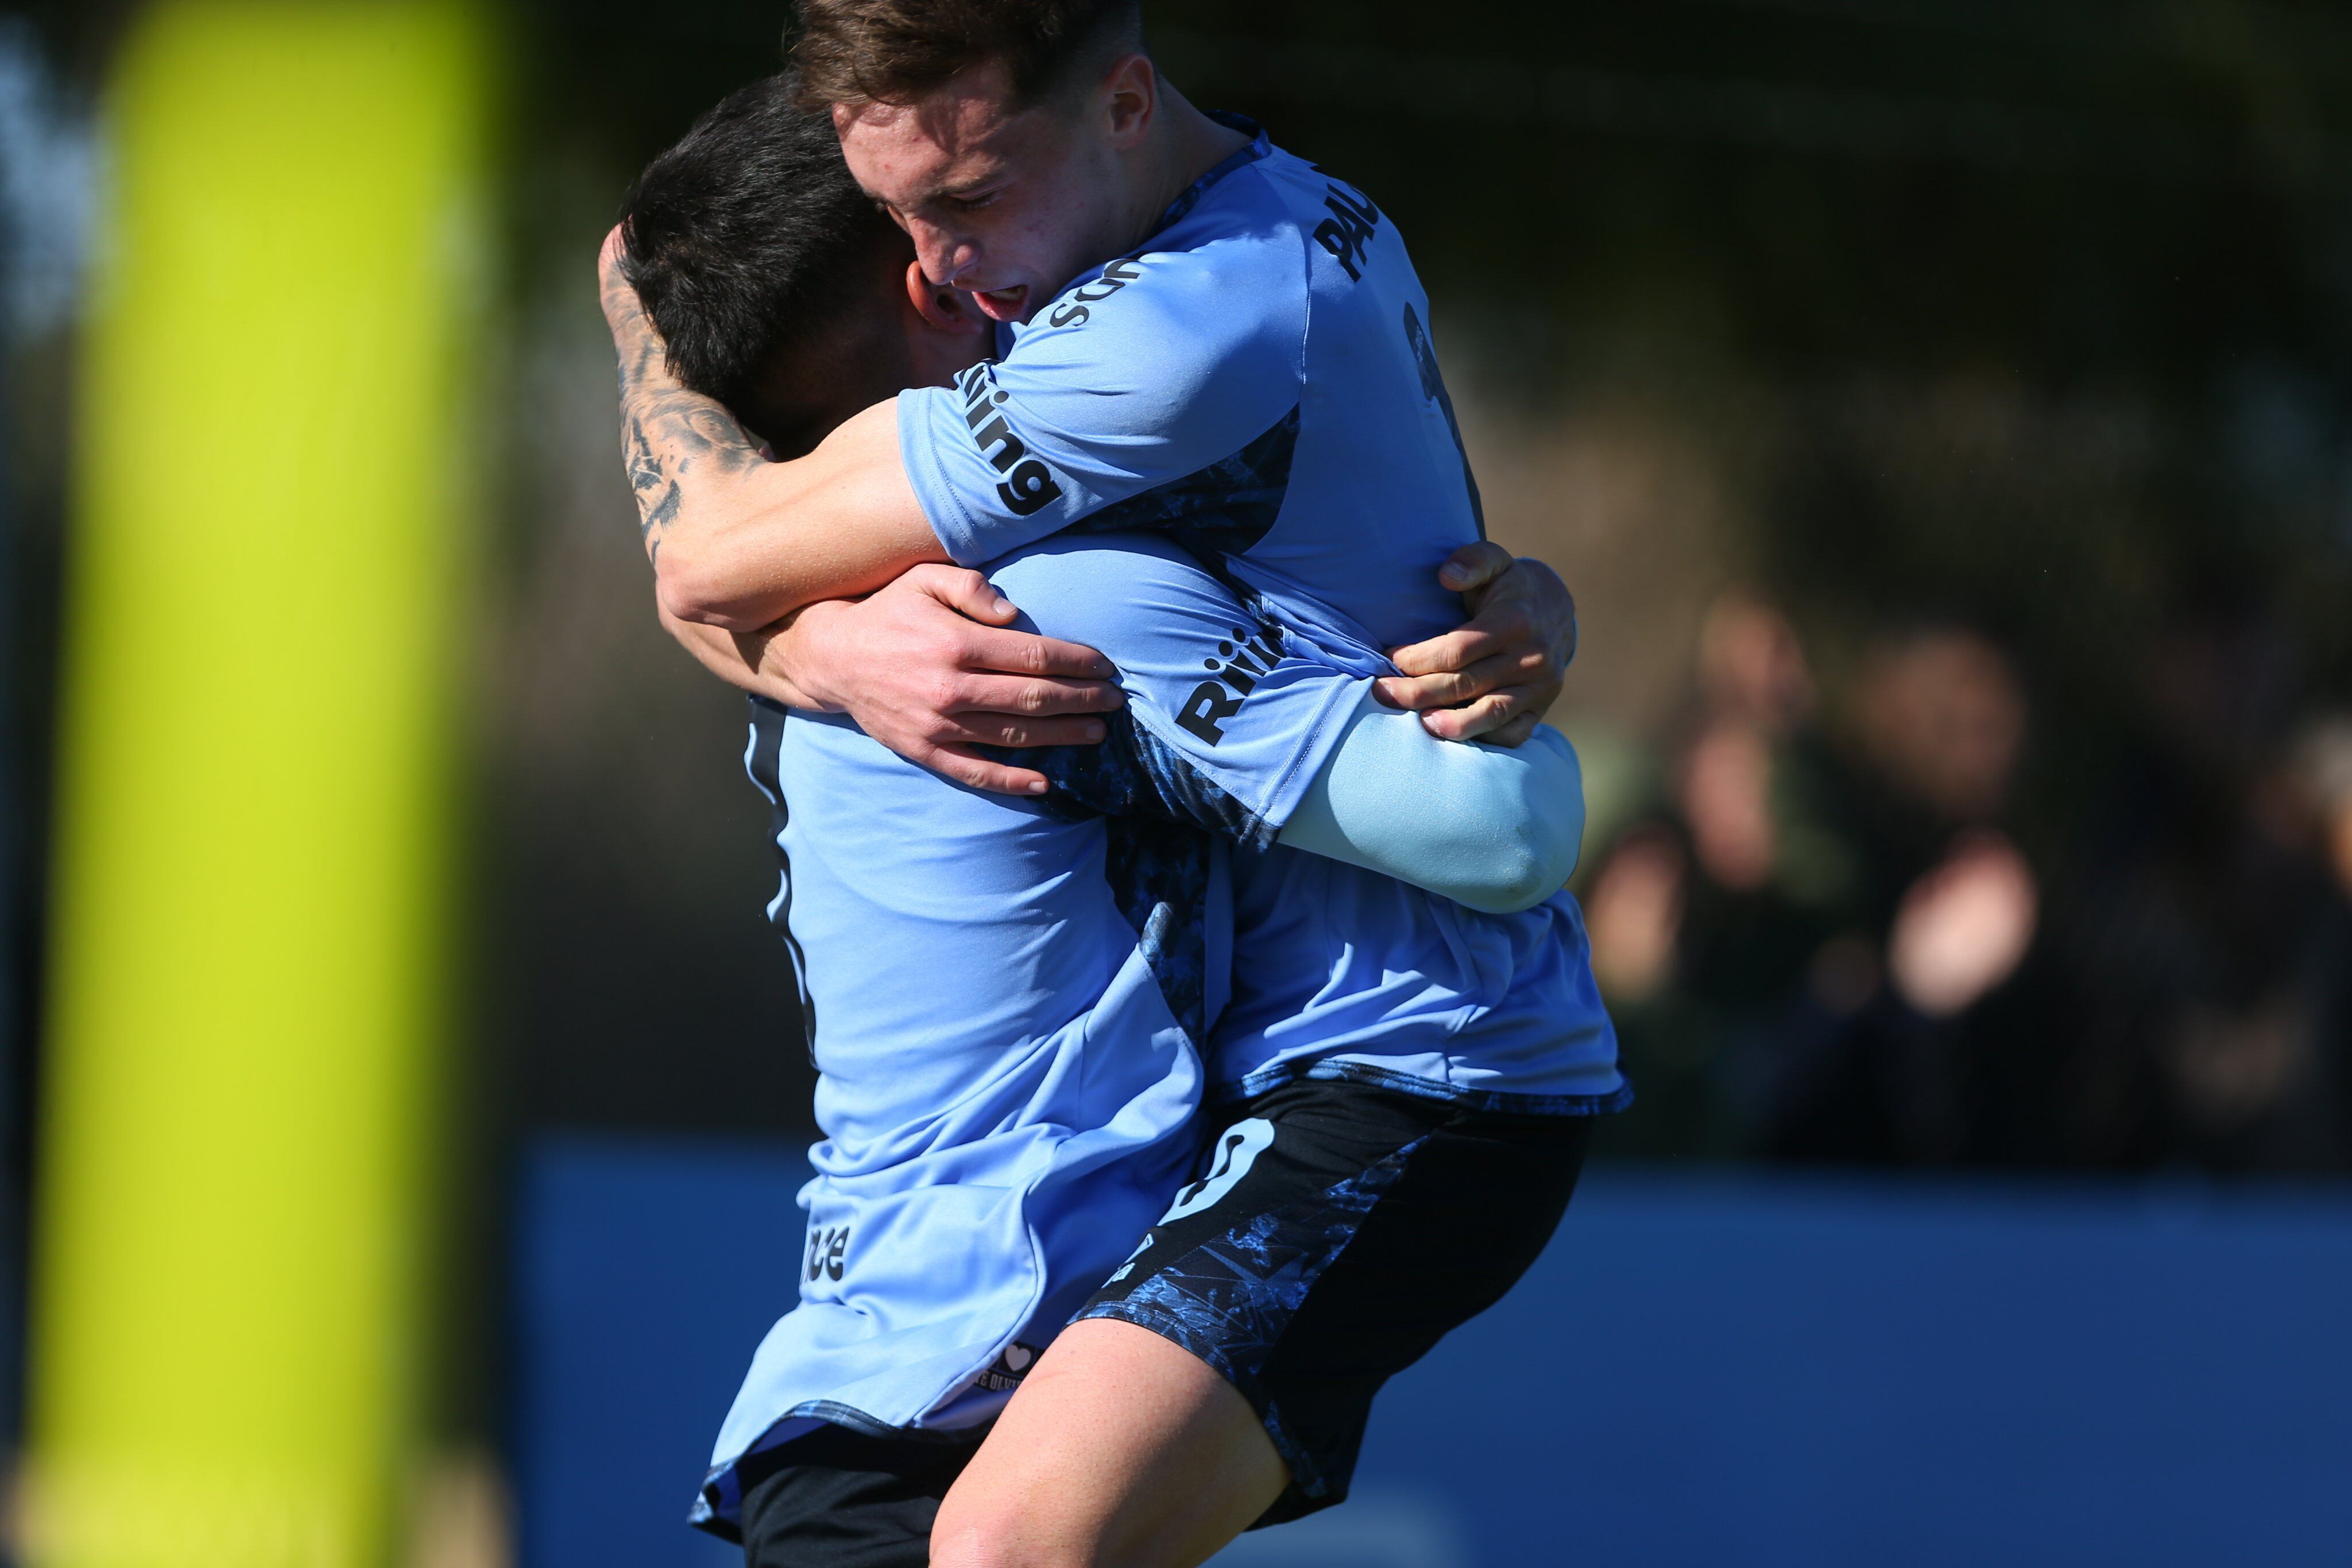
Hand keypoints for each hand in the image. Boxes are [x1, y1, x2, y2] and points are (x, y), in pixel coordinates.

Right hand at [773, 564, 1124, 794]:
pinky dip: (1011, 782)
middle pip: (1035, 698)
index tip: (1106, 665)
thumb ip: (972, 587)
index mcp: (958, 645)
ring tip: (1097, 732)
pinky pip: (975, 773)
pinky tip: (1044, 784)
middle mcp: (952, 689)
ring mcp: (939, 726)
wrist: (832, 658)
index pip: (1036, 656)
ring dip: (1063, 736)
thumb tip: (1014, 613)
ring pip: (1015, 735)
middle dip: (1083, 699)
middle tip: (1115, 700)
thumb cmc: (888, 612)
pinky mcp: (925, 751)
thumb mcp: (925, 579)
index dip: (1078, 662)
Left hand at [1373, 542, 1576, 744]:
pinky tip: (1449, 733)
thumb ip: (1471, 561)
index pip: (1457, 650)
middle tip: (1381, 693)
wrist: (1556, 611)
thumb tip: (1446, 576)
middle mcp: (1531, 658)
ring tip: (1417, 723)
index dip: (1418, 659)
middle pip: (1464, 684)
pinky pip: (1510, 734)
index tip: (1391, 658)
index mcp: (1515, 621)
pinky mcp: (1540, 709)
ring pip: (1488, 714)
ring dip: (1449, 724)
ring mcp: (1539, 688)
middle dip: (1416, 692)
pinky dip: (1480, 738)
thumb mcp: (1495, 560)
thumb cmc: (1509, 586)